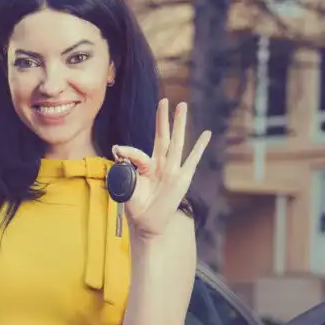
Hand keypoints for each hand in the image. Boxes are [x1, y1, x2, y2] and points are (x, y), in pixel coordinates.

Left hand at [113, 99, 210, 239]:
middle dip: (163, 118)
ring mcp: (172, 170)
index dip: (128, 151)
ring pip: (177, 142)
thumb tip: (118, 150)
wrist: (147, 224)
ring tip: (182, 106)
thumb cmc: (136, 205)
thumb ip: (124, 168)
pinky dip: (199, 147)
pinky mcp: (182, 178)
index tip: (117, 149)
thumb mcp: (126, 186)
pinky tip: (206, 134)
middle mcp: (160, 164)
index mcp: (145, 166)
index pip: (138, 153)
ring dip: (179, 124)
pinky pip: (192, 160)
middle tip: (165, 100)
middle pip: (163, 136)